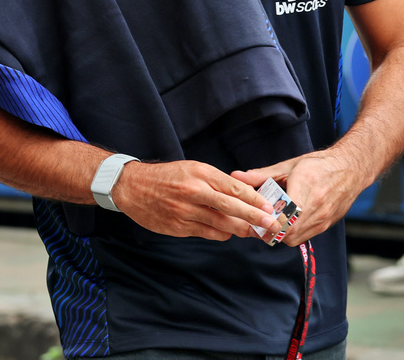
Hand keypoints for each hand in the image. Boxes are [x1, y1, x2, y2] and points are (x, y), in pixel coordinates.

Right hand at [113, 159, 276, 240]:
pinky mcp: (177, 228)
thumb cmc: (168, 176)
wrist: (132, 187)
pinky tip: (229, 232)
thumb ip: (218, 181)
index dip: (254, 199)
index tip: (268, 207)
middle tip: (270, 224)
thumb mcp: (194, 168)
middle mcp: (194, 192)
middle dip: (253, 217)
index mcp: (200, 174)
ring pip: (220, 225)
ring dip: (240, 229)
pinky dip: (221, 234)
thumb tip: (245, 192)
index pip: (234, 187)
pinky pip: (206, 234)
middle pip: (230, 207)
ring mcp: (185, 212)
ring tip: (254, 231)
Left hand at [232, 148, 365, 246]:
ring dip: (280, 234)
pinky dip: (293, 234)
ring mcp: (323, 218)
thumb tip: (236, 177)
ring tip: (272, 222)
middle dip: (270, 231)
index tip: (255, 217)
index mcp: (305, 187)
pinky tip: (288, 222)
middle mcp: (316, 206)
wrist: (351, 168)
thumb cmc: (318, 164)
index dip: (266, 221)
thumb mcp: (289, 166)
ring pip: (294, 238)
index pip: (282, 216)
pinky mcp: (327, 225)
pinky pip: (304, 237)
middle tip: (259, 222)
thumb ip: (261, 175)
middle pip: (286, 232)